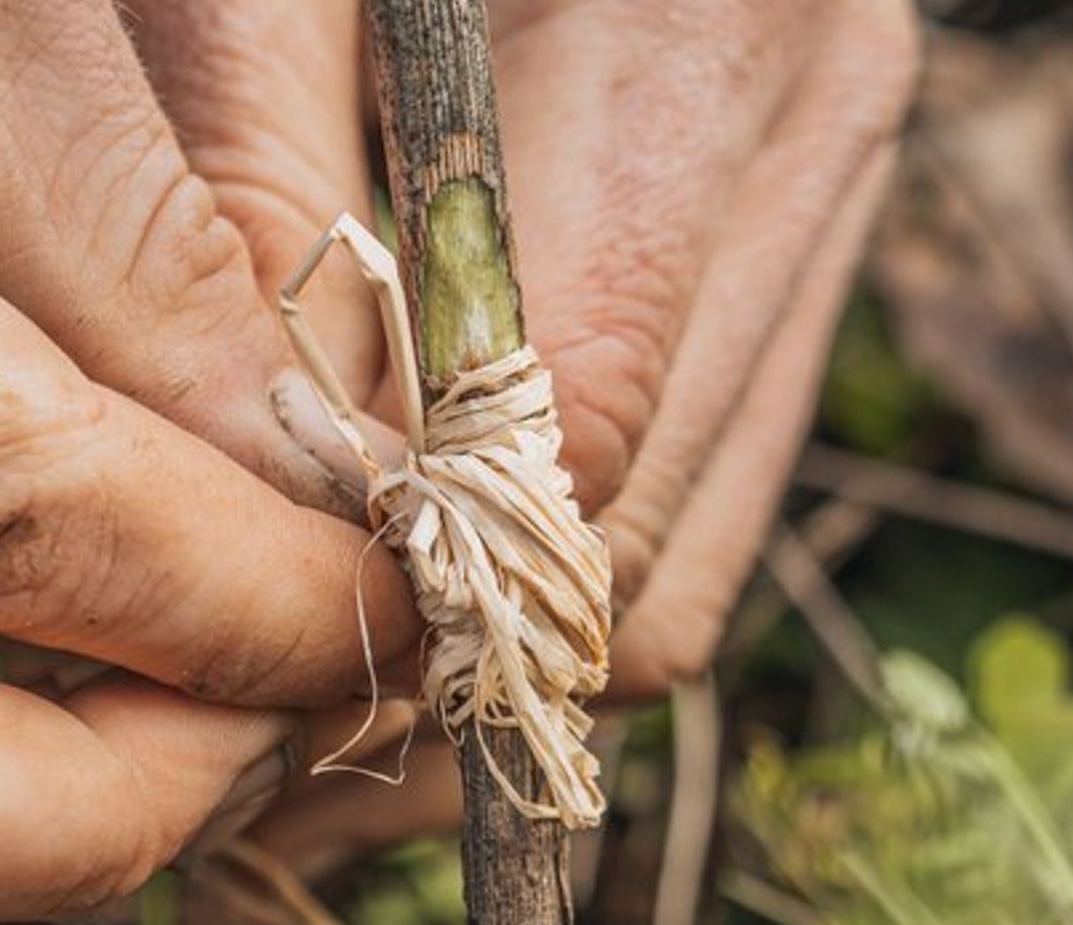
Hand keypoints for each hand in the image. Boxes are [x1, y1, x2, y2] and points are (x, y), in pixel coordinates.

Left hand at [121, 0, 916, 866]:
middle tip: (261, 710)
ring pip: (687, 560)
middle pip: (649, 541)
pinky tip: (425, 572)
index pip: (586, 418)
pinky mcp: (796, 249)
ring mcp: (822, 205)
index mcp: (697, 43)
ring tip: (327, 670)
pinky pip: (701, 500)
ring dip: (509, 646)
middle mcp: (805, 136)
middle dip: (458, 659)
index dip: (420, 567)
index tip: (252, 640)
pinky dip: (561, 577)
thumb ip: (253, 166)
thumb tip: (250, 446)